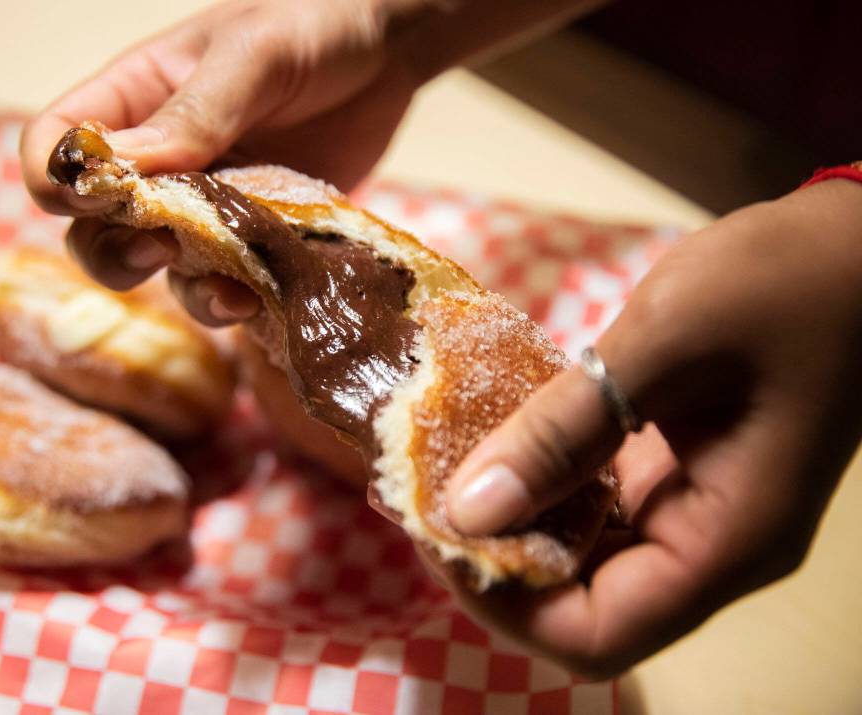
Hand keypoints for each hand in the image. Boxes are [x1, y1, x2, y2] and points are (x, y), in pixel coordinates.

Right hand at [20, 0, 597, 319]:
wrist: (387, 52)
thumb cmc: (311, 26)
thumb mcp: (251, 57)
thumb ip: (192, 114)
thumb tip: (125, 172)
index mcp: (133, 99)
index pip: (54, 147)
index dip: (55, 180)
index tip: (97, 199)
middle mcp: (158, 158)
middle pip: (92, 225)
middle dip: (112, 250)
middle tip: (159, 249)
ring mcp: (204, 201)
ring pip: (156, 265)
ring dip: (176, 287)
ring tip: (226, 292)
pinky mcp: (252, 231)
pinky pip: (222, 278)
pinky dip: (231, 299)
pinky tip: (257, 301)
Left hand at [441, 179, 861, 677]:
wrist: (855, 245)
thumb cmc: (782, 284)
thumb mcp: (661, 344)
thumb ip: (564, 430)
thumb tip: (468, 510)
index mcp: (726, 540)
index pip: (598, 633)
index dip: (505, 602)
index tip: (439, 533)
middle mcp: (711, 546)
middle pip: (584, 607)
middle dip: (497, 564)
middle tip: (426, 498)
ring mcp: (697, 512)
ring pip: (587, 560)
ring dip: (514, 525)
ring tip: (446, 472)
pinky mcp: (679, 474)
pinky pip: (599, 509)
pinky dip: (543, 486)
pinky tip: (499, 443)